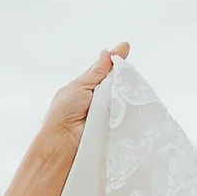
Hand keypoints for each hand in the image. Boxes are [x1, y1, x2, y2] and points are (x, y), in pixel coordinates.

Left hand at [8, 40, 127, 195]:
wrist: (63, 145)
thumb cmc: (64, 114)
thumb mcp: (81, 86)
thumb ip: (99, 70)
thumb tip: (113, 50)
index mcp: (84, 89)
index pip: (105, 72)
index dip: (116, 63)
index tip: (127, 50)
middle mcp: (97, 102)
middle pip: (117, 85)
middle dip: (124, 80)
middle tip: (130, 75)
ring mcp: (107, 116)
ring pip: (124, 100)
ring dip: (127, 96)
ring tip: (130, 92)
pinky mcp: (115, 130)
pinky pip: (127, 117)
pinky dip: (130, 111)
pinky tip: (133, 106)